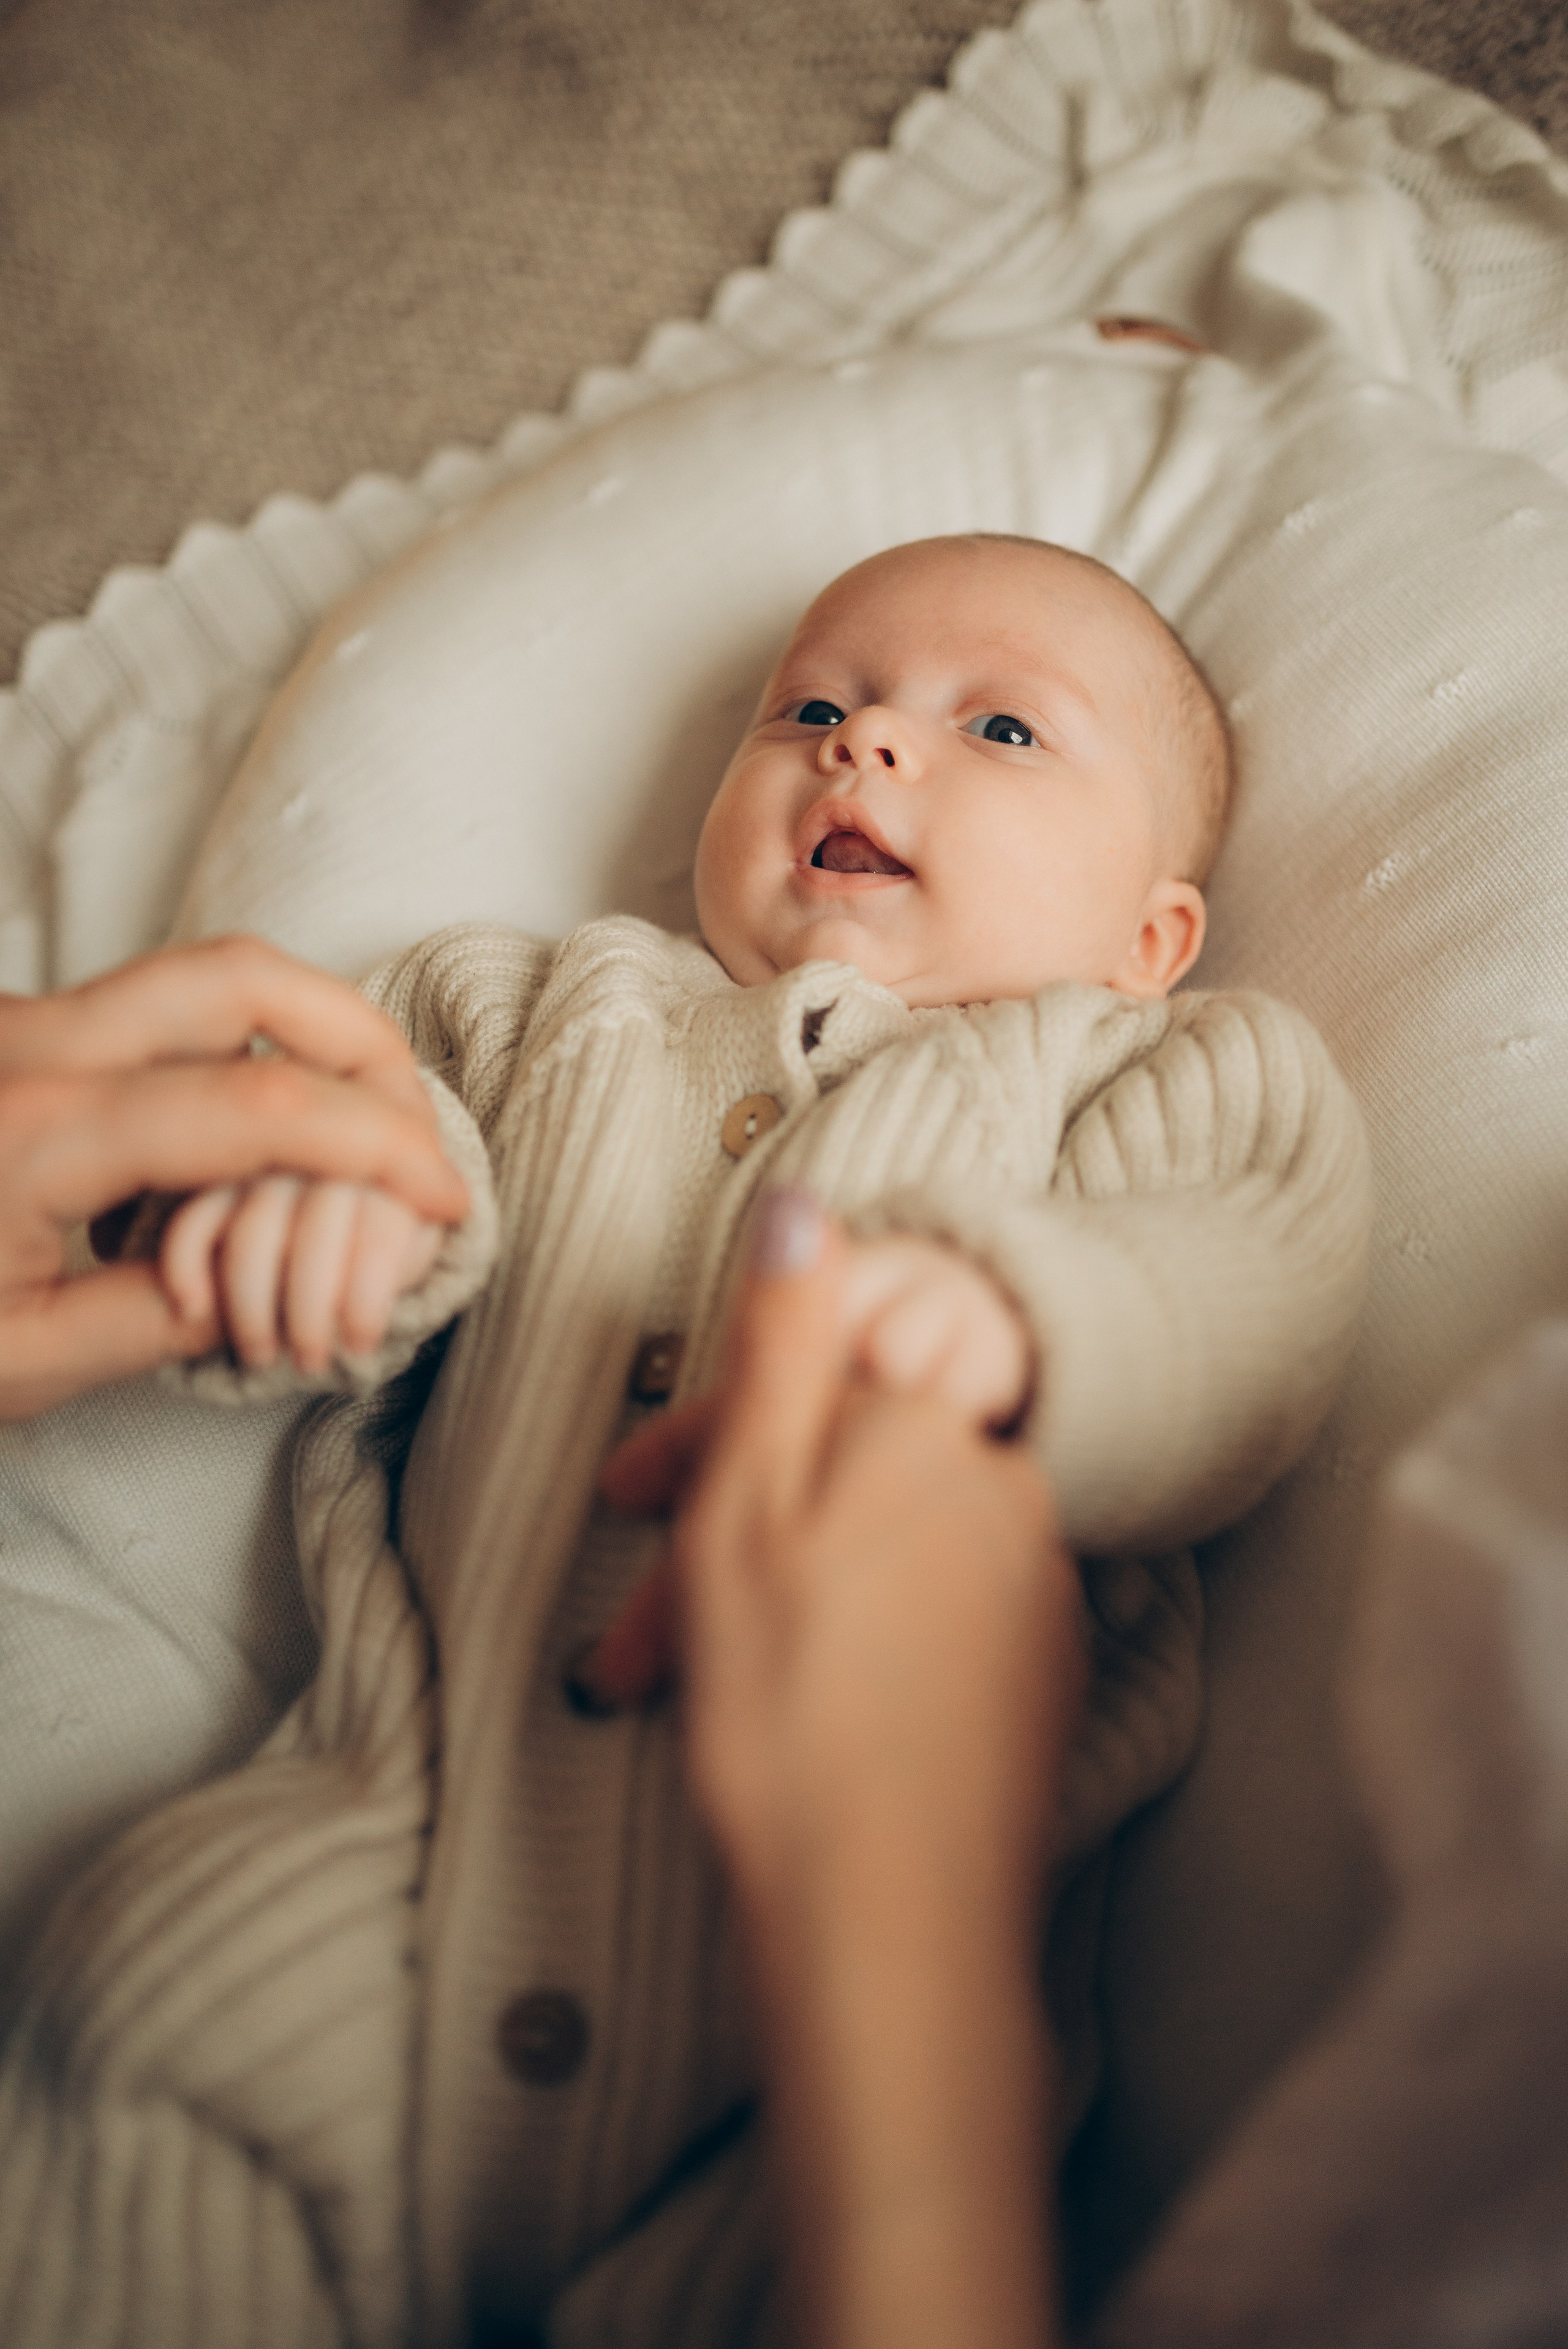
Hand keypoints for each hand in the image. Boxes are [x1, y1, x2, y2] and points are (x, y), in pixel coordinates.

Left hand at [0, 936, 468, 1418]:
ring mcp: (16, 1025)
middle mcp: (31, 1045)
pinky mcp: (11, 1037)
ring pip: (194, 978)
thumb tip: (265, 1298)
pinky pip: (146, 1010)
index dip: (376, 1150)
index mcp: (36, 1131)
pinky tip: (257, 1127)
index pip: (259, 1105)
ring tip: (358, 1118)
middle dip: (360, 1038)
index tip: (444, 1197)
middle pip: (241, 979)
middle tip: (418, 1121)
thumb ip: (155, 1321)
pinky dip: (230, 1045)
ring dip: (299, 1029)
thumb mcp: (16, 1363)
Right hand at [160, 1175, 444, 1374]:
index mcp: (390, 1166)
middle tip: (310, 1363)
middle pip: (316, 1234)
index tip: (359, 1347)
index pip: (379, 1233)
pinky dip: (187, 1268)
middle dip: (310, 1313)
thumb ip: (400, 1264)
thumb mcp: (408, 1244)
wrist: (338, 1190)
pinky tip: (195, 1311)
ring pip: (253, 1233)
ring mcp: (266, 1157)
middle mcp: (328, 1151)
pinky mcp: (214, 1174)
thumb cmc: (379, 1232)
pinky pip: (193, 1219)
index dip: (366, 1298)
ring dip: (252, 1306)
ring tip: (260, 1355)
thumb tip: (362, 1330)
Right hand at [577, 1232, 1032, 1712]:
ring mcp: (1031, 1588)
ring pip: (871, 1561)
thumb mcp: (749, 1501)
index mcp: (926, 1432)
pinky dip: (847, 1657)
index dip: (702, 1447)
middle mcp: (1000, 1492)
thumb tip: (804, 1204)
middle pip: (839, 1482)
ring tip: (695, 1698)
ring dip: (776, 1613)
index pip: (804, 1392)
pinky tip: (791, 1721)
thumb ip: (786, 1344)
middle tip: (638, 1645)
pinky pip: (921, 1627)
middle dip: (731, 1545)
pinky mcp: (1037, 1674)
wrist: (891, 1920)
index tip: (635, 1501)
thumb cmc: (794, 1711)